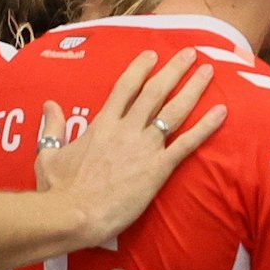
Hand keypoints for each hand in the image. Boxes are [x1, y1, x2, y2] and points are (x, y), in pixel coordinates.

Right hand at [37, 49, 227, 246]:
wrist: (73, 215)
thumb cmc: (58, 189)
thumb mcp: (48, 153)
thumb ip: (53, 127)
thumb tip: (49, 105)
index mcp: (102, 124)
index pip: (125, 87)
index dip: (141, 69)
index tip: (153, 55)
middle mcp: (126, 129)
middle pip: (155, 91)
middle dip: (175, 70)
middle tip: (191, 54)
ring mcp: (144, 147)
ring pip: (174, 111)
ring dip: (193, 89)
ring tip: (209, 72)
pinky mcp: (158, 169)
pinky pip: (187, 144)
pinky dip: (206, 127)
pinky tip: (221, 113)